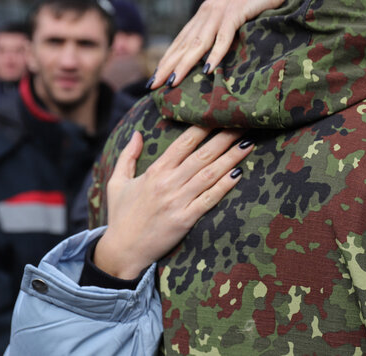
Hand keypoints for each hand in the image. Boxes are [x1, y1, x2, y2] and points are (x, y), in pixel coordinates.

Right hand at [94, 127, 253, 278]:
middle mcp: (168, 183)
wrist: (122, 251)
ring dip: (231, 158)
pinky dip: (224, 186)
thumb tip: (138, 133)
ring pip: (209, 174)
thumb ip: (128, 156)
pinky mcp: (185, 220)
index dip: (203, 127)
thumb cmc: (121, 216)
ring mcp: (178, 201)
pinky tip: (238, 173)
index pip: (183, 143)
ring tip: (248, 144)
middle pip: (202, 155)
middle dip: (225, 138)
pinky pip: (209, 199)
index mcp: (155, 171)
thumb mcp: (117, 183)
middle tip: (243, 123)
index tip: (219, 115)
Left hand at [150, 0, 310, 87]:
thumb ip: (225, 31)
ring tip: (173, 81)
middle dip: (167, 65)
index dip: (168, 59)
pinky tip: (207, 70)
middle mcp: (208, 11)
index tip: (156, 78)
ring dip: (184, 64)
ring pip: (198, 43)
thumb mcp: (237, 17)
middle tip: (153, 85)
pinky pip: (223, 37)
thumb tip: (217, 55)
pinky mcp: (237, 12)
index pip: (182, 40)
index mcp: (206, 13)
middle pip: (184, 44)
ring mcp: (221, 12)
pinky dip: (215, 54)